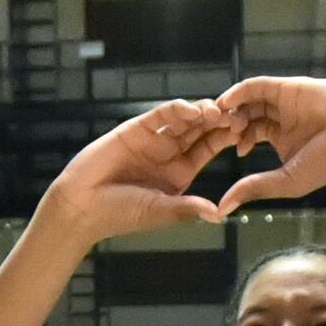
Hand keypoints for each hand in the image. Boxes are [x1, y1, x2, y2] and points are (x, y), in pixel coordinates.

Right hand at [42, 101, 235, 242]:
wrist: (82, 206)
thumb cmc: (120, 214)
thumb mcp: (160, 211)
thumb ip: (188, 208)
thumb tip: (219, 215)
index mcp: (180, 173)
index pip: (208, 149)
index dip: (225, 139)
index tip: (243, 133)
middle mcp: (169, 153)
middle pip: (200, 130)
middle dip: (218, 121)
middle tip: (237, 115)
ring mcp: (153, 139)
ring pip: (184, 119)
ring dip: (202, 113)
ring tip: (218, 111)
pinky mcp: (136, 129)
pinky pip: (161, 115)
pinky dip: (177, 110)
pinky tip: (193, 110)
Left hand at [213, 77, 325, 212]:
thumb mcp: (285, 181)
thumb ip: (254, 188)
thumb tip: (222, 208)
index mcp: (281, 138)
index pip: (247, 135)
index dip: (232, 142)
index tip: (222, 152)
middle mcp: (281, 117)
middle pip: (245, 116)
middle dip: (228, 125)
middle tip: (214, 134)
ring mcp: (285, 100)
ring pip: (249, 101)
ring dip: (232, 110)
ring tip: (218, 121)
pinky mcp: (289, 86)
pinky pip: (258, 86)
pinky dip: (240, 92)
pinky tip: (227, 102)